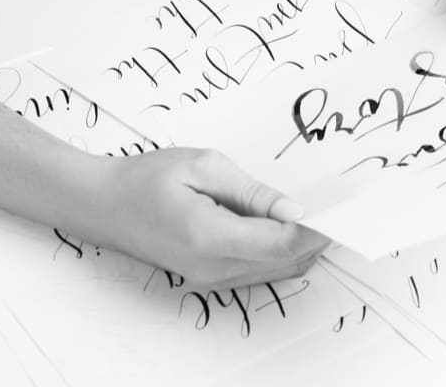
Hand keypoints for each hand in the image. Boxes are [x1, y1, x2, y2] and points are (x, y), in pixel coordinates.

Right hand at [98, 148, 329, 289]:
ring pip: (275, 270)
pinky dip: (281, 252)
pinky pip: (258, 270)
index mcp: (211, 236)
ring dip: (301, 246)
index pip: (281, 243)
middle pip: (285, 262)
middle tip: (336, 207)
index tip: (341, 208)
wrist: (104, 204)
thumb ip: (252, 193)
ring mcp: (210, 277)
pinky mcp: (208, 276)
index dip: (317, 229)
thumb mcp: (203, 167)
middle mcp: (213, 267)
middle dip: (316, 237)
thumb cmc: (147, 179)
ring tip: (316, 213)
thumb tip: (293, 211)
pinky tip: (286, 227)